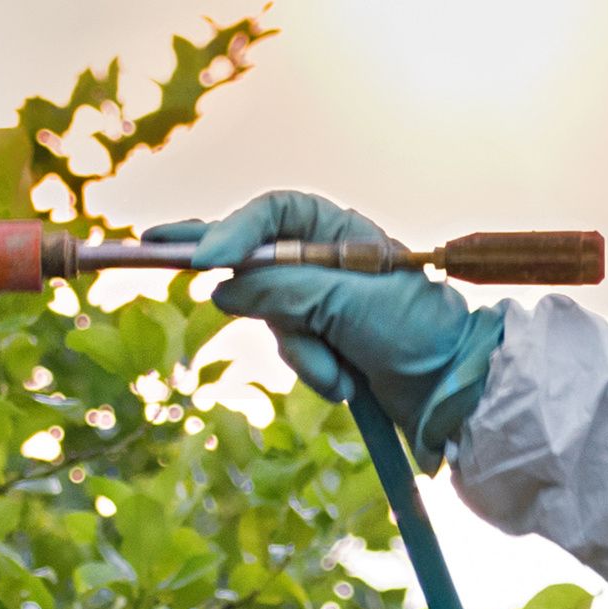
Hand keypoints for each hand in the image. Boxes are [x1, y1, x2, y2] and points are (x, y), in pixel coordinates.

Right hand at [151, 192, 501, 470]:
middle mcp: (327, 262)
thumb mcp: (345, 301)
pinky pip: (291, 352)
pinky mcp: (326, 345)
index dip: (234, 230)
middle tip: (153, 245)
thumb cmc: (413, 331)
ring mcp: (324, 305)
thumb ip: (282, 288)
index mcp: (341, 233)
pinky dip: (315, 370)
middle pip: (256, 258)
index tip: (203, 258)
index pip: (273, 216)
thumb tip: (223, 287)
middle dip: (228, 268)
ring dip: (303, 349)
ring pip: (271, 317)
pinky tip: (347, 384)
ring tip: (342, 369)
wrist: (454, 393)